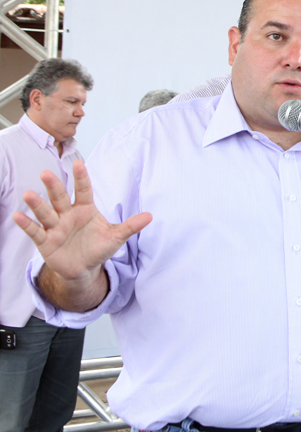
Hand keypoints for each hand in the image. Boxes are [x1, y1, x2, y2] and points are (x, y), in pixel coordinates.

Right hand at [12, 161, 151, 283]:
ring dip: (37, 204)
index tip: (79, 163)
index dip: (81, 178)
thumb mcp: (116, 237)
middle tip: (46, 174)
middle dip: (53, 187)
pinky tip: (18, 216)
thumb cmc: (98, 247)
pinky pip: (34, 231)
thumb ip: (130, 226)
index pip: (83, 190)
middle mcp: (68, 214)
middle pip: (60, 198)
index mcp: (85, 209)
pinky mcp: (45, 240)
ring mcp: (55, 226)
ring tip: (28, 194)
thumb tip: (151, 216)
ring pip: (45, 212)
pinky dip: (26, 224)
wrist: (84, 267)